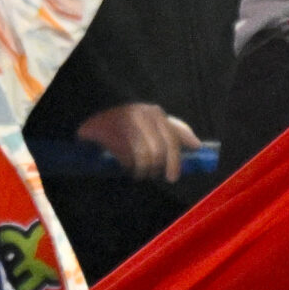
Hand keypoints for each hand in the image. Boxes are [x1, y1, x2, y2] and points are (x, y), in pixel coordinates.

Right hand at [78, 102, 201, 183]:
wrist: (91, 113)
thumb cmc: (126, 121)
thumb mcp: (152, 122)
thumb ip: (175, 131)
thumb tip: (197, 146)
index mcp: (155, 113)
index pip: (172, 139)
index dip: (175, 160)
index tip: (173, 177)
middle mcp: (142, 114)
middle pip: (158, 150)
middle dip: (157, 168)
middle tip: (152, 176)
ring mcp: (126, 123)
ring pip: (143, 156)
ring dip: (142, 170)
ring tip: (139, 174)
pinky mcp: (110, 132)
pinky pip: (126, 157)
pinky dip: (128, 166)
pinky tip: (127, 167)